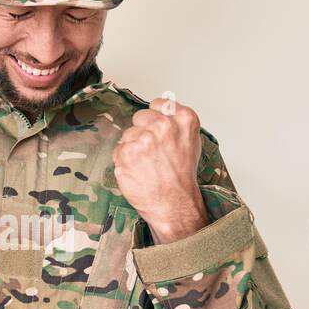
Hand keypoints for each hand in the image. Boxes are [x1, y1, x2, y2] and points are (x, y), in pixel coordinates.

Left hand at [112, 97, 209, 243]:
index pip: (158, 103)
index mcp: (183, 119)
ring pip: (128, 135)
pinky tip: (138, 172)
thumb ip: (175, 122)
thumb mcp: (190, 142)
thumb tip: (159, 108)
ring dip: (133, 149)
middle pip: (140, 117)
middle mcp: (164, 126)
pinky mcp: (126, 153)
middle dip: (142, 132)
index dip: (155, 119)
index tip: (158, 131)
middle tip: (153, 154)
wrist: (174, 205)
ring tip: (147, 166)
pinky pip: (118, 150)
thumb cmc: (182, 177)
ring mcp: (144, 139)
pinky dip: (124, 162)